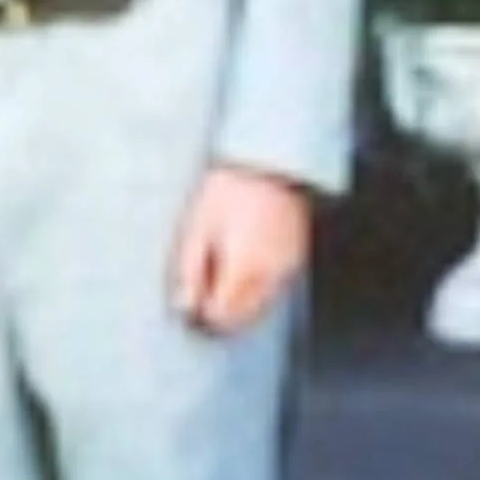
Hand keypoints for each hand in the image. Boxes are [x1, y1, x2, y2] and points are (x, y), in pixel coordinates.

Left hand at [171, 164, 312, 335]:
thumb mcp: (198, 227)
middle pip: (244, 317)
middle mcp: (270, 275)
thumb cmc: (230, 190)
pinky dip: (256, 286)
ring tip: (221, 270)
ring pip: (261, 305)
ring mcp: (287, 268)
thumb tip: (183, 306)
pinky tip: (242, 261)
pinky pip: (274, 287)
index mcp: (244, 270)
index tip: (191, 304)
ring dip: (239, 301)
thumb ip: (189, 271)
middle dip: (221, 313)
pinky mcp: (295, 257)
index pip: (224, 317)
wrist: (270, 162)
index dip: (203, 316)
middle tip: (202, 291)